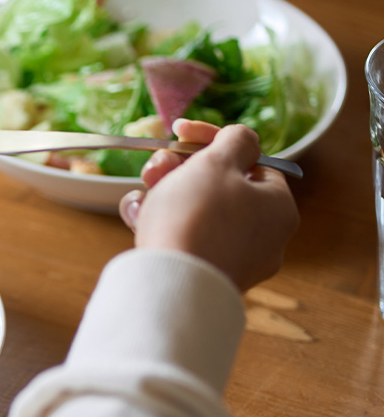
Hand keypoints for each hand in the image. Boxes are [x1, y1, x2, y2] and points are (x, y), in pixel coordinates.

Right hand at [118, 119, 299, 290]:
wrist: (171, 284)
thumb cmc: (197, 216)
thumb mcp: (217, 162)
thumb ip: (236, 139)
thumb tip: (243, 140)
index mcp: (278, 206)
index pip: (252, 162)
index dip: (213, 141)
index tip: (180, 132)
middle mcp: (264, 237)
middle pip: (220, 188)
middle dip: (181, 170)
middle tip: (156, 167)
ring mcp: (234, 261)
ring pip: (197, 214)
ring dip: (165, 195)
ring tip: (140, 197)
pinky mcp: (204, 278)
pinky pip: (184, 241)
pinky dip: (161, 225)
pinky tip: (138, 219)